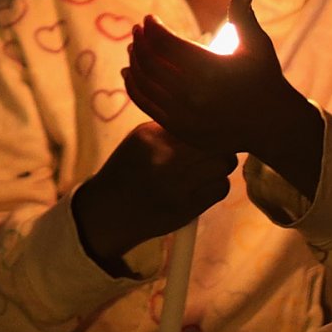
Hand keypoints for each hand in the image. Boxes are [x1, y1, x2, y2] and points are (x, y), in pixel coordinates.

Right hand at [71, 121, 237, 268]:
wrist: (108, 213)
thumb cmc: (125, 171)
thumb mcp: (138, 140)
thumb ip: (168, 129)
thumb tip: (205, 118)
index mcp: (149, 137)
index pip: (195, 123)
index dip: (208, 126)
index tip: (209, 129)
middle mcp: (163, 159)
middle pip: (214, 143)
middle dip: (219, 146)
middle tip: (214, 149)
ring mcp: (176, 186)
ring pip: (223, 165)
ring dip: (220, 165)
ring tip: (208, 167)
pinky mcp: (186, 209)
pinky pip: (220, 188)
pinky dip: (217, 184)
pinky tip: (204, 185)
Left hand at [124, 0, 322, 189]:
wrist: (272, 126)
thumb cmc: (265, 79)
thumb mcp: (257, 46)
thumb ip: (243, 17)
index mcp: (211, 69)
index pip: (166, 43)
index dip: (153, 27)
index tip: (149, 18)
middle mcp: (194, 94)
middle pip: (151, 62)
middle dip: (140, 41)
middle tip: (137, 29)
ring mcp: (184, 115)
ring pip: (145, 83)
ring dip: (134, 62)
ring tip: (133, 47)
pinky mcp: (179, 129)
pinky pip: (146, 105)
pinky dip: (134, 87)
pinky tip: (129, 73)